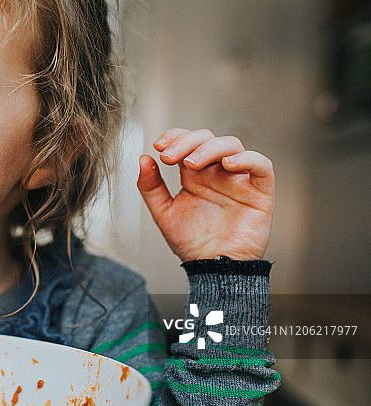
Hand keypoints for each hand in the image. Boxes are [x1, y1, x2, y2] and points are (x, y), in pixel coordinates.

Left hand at [136, 128, 273, 261]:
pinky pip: (262, 166)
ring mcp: (239, 180)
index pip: (188, 142)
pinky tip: (227, 164)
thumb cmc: (192, 244)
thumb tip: (143, 159)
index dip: (175, 136)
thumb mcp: (164, 213)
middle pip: (207, 139)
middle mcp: (217, 173)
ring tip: (191, 164)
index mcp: (195, 175)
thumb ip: (151, 187)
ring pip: (232, 146)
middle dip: (187, 142)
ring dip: (210, 148)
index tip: (158, 146)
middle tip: (169, 157)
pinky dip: (247, 159)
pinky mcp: (260, 192)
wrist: (212, 269)